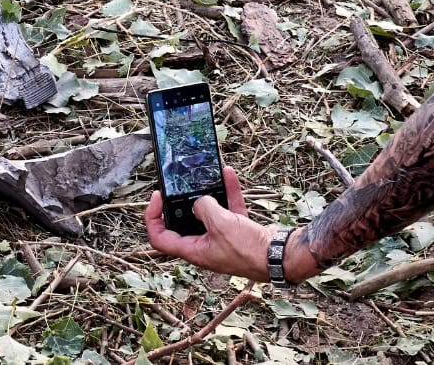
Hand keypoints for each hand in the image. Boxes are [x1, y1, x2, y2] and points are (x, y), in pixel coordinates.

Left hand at [145, 166, 273, 281]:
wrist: (280, 257)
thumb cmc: (248, 250)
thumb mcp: (220, 225)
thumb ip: (204, 208)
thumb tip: (199, 202)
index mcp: (194, 251)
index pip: (161, 238)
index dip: (153, 218)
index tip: (157, 198)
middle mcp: (205, 246)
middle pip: (183, 223)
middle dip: (180, 202)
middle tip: (178, 186)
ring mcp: (222, 238)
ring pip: (208, 213)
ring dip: (207, 194)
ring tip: (203, 175)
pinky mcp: (238, 231)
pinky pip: (228, 208)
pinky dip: (228, 192)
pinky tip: (228, 175)